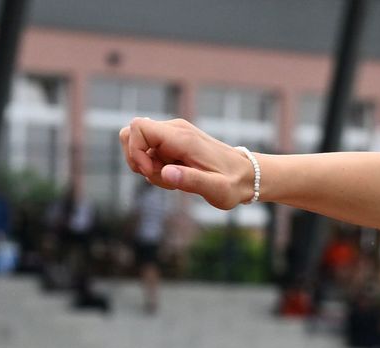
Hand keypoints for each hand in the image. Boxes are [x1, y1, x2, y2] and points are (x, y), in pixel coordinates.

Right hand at [120, 118, 251, 208]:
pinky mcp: (173, 143)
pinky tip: (177, 176)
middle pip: (131, 134)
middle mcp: (174, 130)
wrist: (248, 175)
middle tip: (162, 176)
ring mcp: (173, 135)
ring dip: (148, 167)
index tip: (151, 171)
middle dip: (137, 160)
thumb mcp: (216, 189)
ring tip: (174, 179)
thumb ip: (191, 181)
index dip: (135, 151)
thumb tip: (165, 173)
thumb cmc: (233, 184)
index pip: (137, 127)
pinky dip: (156, 167)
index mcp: (182, 137)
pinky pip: (150, 152)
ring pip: (139, 145)